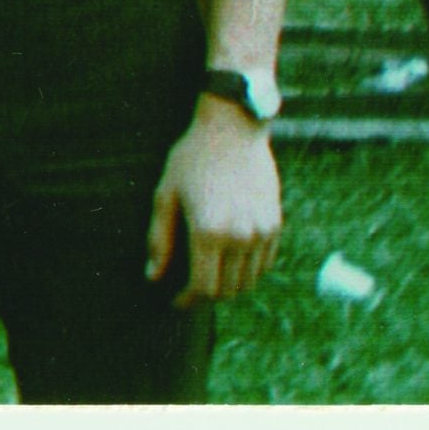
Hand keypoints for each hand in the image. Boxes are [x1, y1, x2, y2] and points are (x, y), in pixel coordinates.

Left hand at [145, 99, 280, 305]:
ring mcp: (261, 232)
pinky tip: (231, 259)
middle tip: (189, 287)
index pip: (203, 288)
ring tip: (210, 274)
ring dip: (229, 286)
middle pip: (227, 290)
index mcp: (208, 232)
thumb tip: (153, 276)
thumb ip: (159, 239)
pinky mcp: (275, 223)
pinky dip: (248, 271)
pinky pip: (264, 264)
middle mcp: (240, 237)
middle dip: (206, 295)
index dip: (187, 301)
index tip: (175, 301)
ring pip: (248, 281)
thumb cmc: (192, 157)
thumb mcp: (165, 194)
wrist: (233, 128)